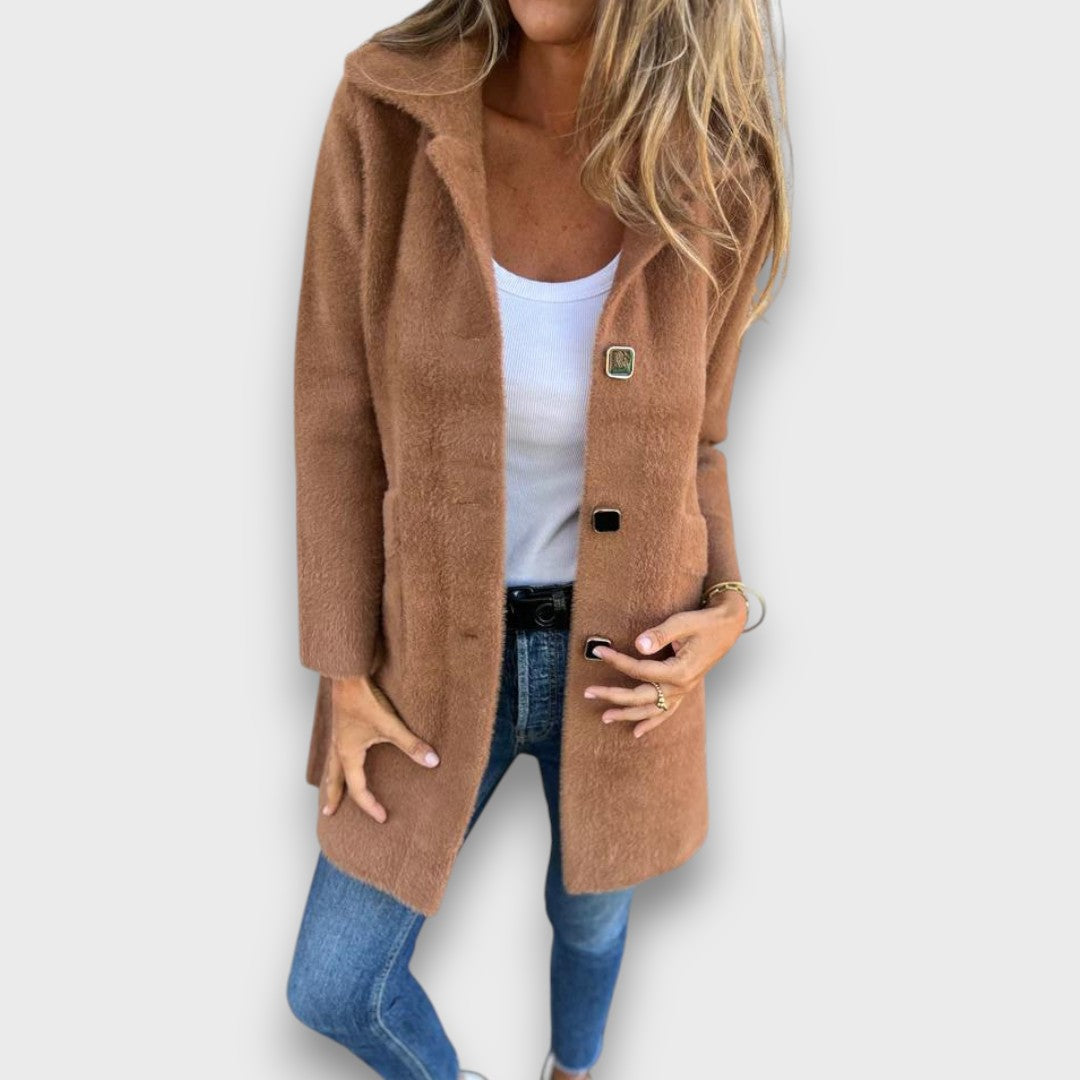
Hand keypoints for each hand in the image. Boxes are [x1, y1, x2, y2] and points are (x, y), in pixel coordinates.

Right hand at [321, 675, 439, 822]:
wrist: (347, 675)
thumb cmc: (364, 699)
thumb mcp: (390, 724)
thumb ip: (411, 744)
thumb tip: (432, 761)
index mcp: (348, 755)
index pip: (358, 790)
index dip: (371, 805)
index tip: (383, 817)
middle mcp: (338, 748)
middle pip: (334, 780)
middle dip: (333, 797)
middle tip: (329, 813)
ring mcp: (337, 736)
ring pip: (331, 765)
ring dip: (331, 780)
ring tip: (330, 789)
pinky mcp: (341, 724)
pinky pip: (335, 751)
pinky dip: (335, 762)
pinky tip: (342, 756)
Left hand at [583, 591, 748, 737]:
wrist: (727, 627)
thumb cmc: (705, 623)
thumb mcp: (682, 623)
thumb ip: (660, 635)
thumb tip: (638, 645)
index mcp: (679, 671)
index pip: (639, 670)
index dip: (617, 661)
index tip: (599, 652)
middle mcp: (681, 687)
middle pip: (640, 696)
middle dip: (613, 696)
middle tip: (589, 692)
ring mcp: (683, 692)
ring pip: (651, 710)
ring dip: (627, 715)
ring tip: (605, 717)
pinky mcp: (684, 690)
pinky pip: (666, 712)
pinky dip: (651, 723)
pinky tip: (636, 733)